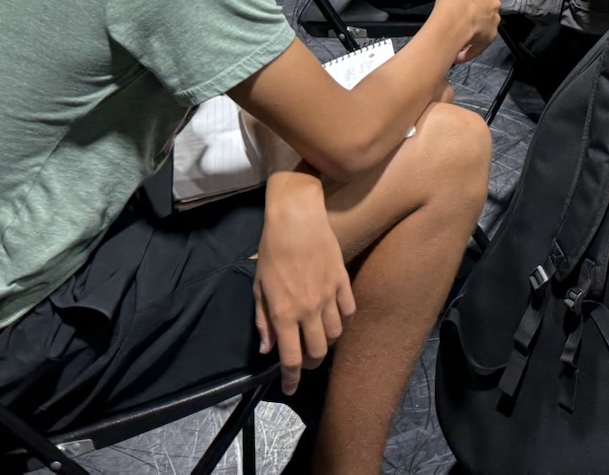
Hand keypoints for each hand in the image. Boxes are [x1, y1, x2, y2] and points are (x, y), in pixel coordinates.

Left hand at [253, 173, 352, 395]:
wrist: (297, 219)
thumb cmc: (272, 251)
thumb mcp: (259, 287)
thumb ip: (263, 321)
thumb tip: (267, 349)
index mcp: (284, 313)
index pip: (291, 358)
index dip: (291, 379)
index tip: (289, 388)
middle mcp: (308, 310)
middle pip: (317, 352)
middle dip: (310, 363)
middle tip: (304, 361)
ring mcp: (329, 296)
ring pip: (335, 334)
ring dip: (326, 342)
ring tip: (318, 338)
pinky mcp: (343, 282)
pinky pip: (349, 312)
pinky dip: (343, 322)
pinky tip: (335, 319)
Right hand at [431, 0, 501, 63]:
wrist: (453, 20)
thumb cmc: (450, 5)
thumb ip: (457, 0)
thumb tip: (453, 7)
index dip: (469, 6)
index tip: (460, 11)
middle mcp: (493, 7)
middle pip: (485, 14)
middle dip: (475, 20)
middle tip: (461, 26)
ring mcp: (493, 23)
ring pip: (484, 31)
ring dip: (473, 36)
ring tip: (457, 42)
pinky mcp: (489, 40)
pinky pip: (478, 47)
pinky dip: (469, 53)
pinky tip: (458, 56)